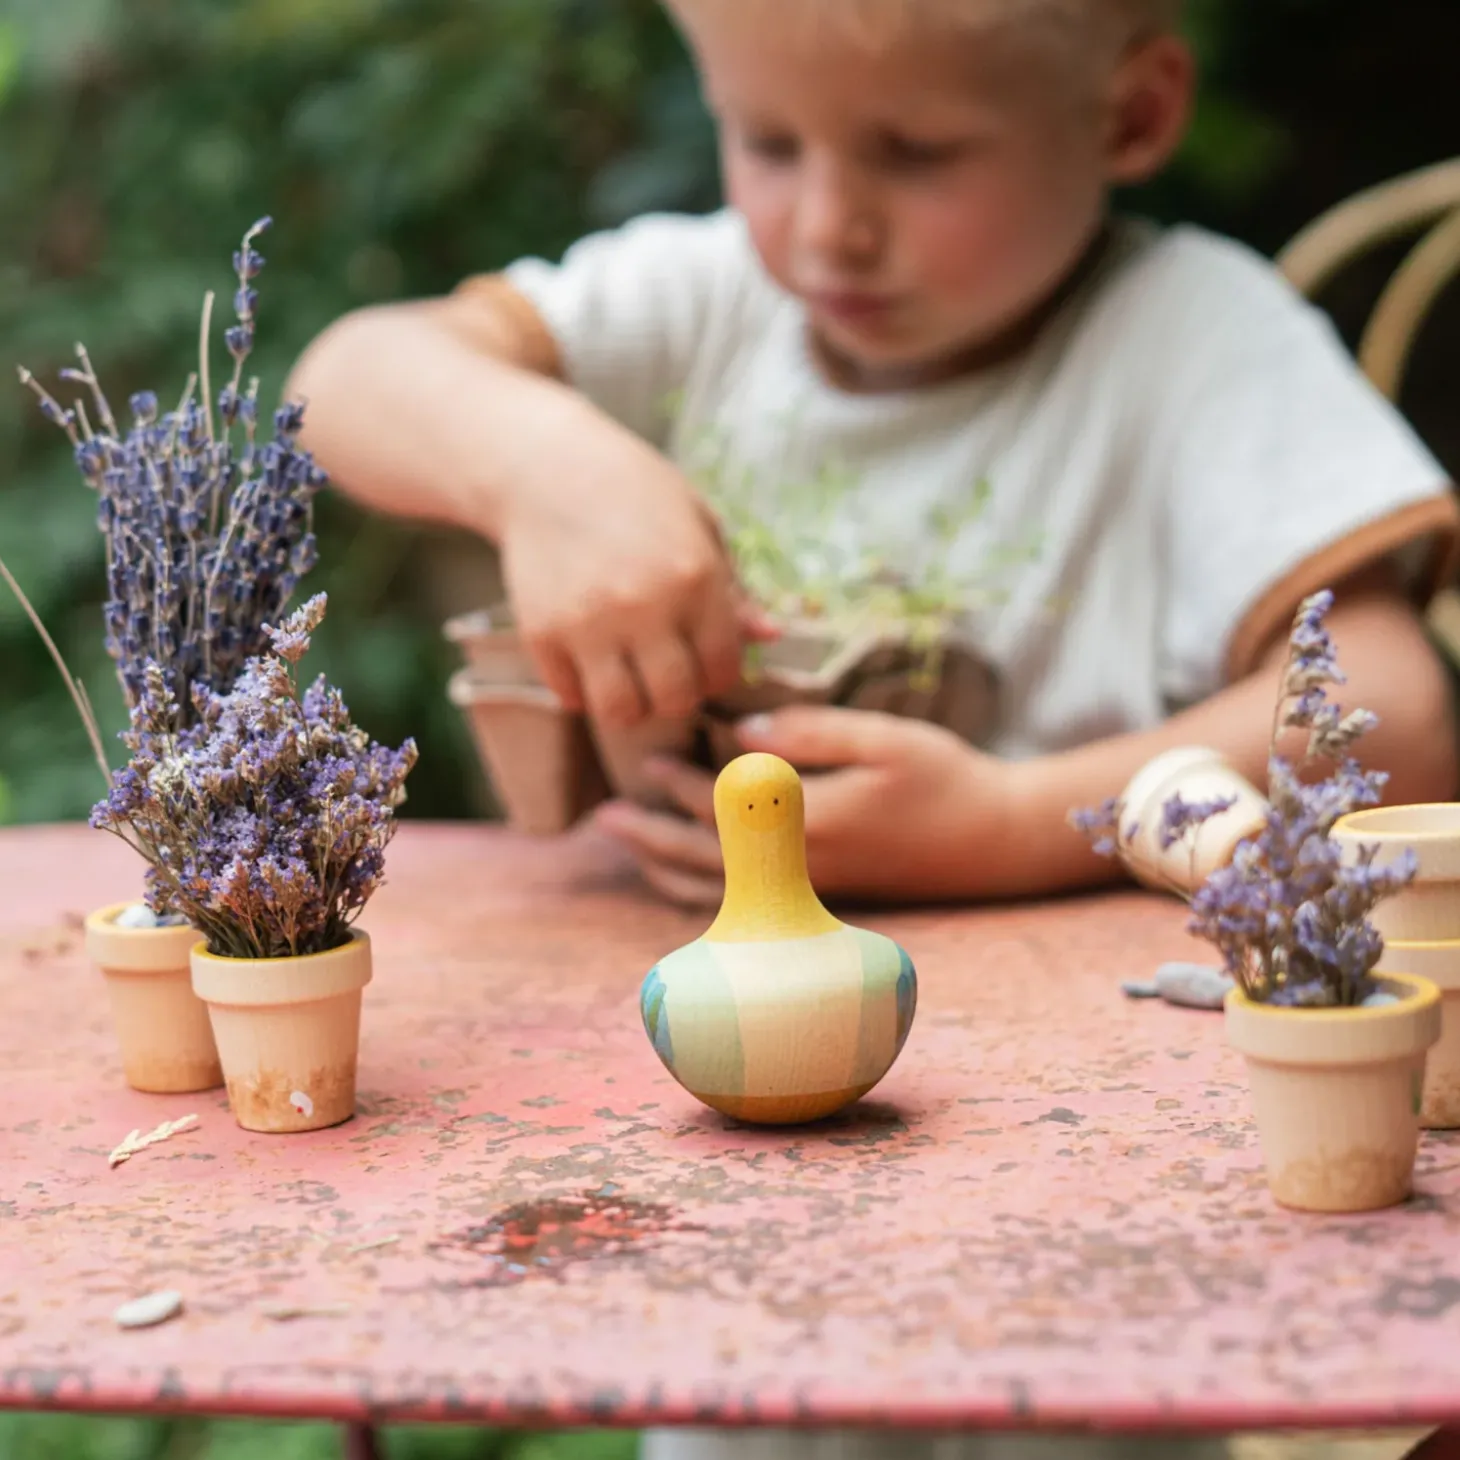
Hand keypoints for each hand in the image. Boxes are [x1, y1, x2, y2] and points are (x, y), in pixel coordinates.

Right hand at [498, 409, 775, 727]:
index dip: (718, 675)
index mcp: (694, 576)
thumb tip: (771, 636)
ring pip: (621, 712)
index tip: (705, 663)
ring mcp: (588, 622)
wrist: (545, 467)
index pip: (722, 668)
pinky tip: (589, 661)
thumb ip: (732, 589)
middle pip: (675, 699)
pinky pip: (571, 696)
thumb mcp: (697, 525)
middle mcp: (644, 605)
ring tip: (630, 679)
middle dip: (678, 696)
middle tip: (668, 674)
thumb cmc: (635, 493)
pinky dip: (583, 690)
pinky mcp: (542, 632)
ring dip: (631, 705)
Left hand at [593, 706, 1015, 906]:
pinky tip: (682, 868)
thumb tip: (741, 729)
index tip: (649, 753)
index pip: (722, 804)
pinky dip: (700, 888)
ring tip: (627, 844)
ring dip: (665, 866)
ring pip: (716, 890)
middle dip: (649, 833)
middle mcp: (800, 869)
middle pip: (702, 856)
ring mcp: (807, 892)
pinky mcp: (817, 899)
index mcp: (812, 823)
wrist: (992, 842)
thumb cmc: (945, 780)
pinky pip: (740, 904)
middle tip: (602, 814)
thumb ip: (813, 731)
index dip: (679, 778)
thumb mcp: (886, 738)